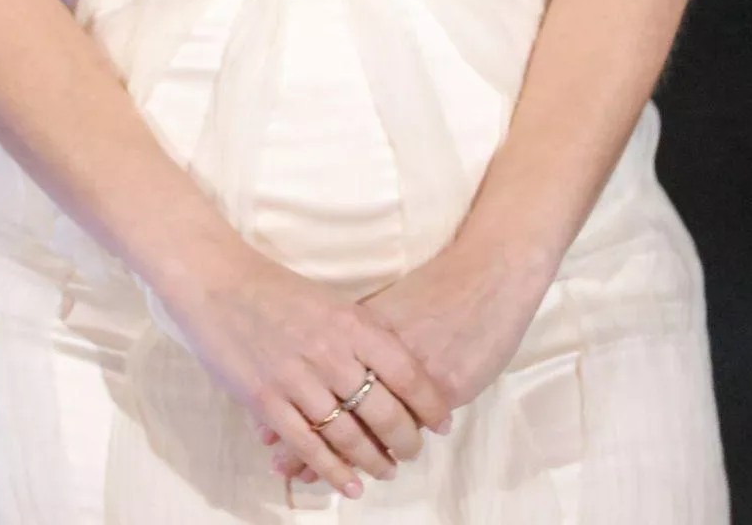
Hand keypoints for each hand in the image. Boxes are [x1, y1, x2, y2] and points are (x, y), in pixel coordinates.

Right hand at [161, 242, 455, 501]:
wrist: (216, 282)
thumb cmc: (275, 290)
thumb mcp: (330, 302)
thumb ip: (363, 335)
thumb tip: (400, 373)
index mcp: (350, 321)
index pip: (407, 372)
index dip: (430, 404)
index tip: (442, 423)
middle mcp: (329, 352)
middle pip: (384, 412)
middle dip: (406, 441)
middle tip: (412, 452)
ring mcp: (296, 378)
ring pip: (350, 436)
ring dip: (373, 461)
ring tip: (385, 471)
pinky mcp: (266, 400)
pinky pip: (309, 447)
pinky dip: (333, 472)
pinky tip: (350, 484)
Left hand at [260, 234, 555, 487]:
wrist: (486, 274)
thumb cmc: (436, 289)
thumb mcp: (386, 307)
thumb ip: (354, 336)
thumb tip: (318, 360)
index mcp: (358, 328)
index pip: (313, 375)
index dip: (288, 405)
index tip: (265, 434)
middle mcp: (378, 351)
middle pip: (332, 403)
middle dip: (304, 441)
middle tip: (283, 465)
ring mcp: (410, 370)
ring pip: (366, 425)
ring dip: (342, 457)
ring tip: (320, 477)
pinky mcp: (444, 385)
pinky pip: (408, 424)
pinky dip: (388, 446)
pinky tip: (371, 466)